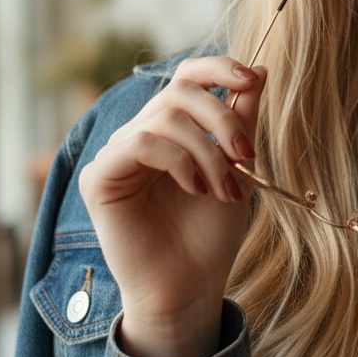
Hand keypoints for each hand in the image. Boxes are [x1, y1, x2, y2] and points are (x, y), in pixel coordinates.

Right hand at [78, 56, 265, 356]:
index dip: (217, 68)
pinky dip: (178, 160)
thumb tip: (258, 70)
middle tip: (246, 156)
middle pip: (179, 90)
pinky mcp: (99, 177)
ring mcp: (117, 155)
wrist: (190, 289)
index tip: (251, 77)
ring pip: (165, 116)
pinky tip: (194, 188)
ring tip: (224, 188)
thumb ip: (241, 120)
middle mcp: (139, 135)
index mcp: (170, 130)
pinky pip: (140, 142)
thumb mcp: (236, 168)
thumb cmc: (210, 234)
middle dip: (222, 118)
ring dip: (207, 150)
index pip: (186, 77)